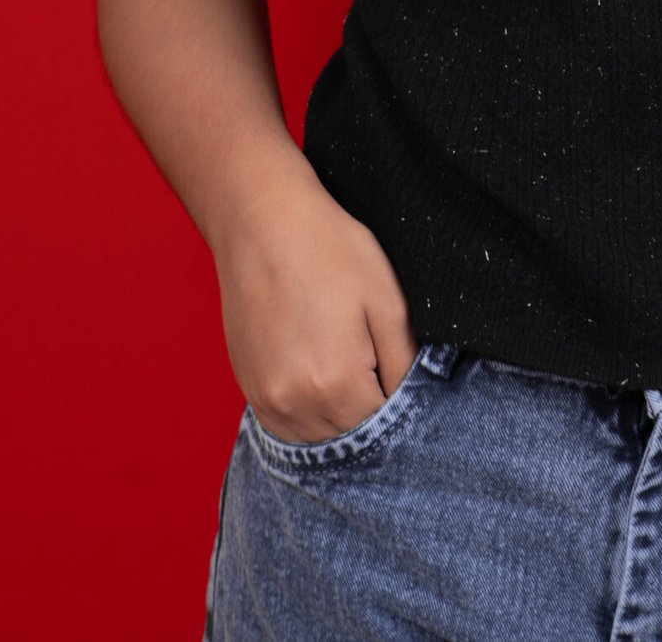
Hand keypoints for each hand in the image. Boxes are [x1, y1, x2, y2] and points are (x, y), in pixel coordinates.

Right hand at [213, 169, 419, 444]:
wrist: (262, 221)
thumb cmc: (328, 249)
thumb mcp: (387, 299)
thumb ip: (404, 362)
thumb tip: (413, 399)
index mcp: (336, 383)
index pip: (382, 428)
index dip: (402, 411)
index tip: (404, 381)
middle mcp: (295, 404)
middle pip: (349, 439)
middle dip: (371, 417)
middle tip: (382, 372)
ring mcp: (266, 400)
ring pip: (317, 439)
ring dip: (340, 422)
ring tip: (351, 372)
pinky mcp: (248, 388)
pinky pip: (287, 426)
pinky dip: (310, 415)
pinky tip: (321, 378)